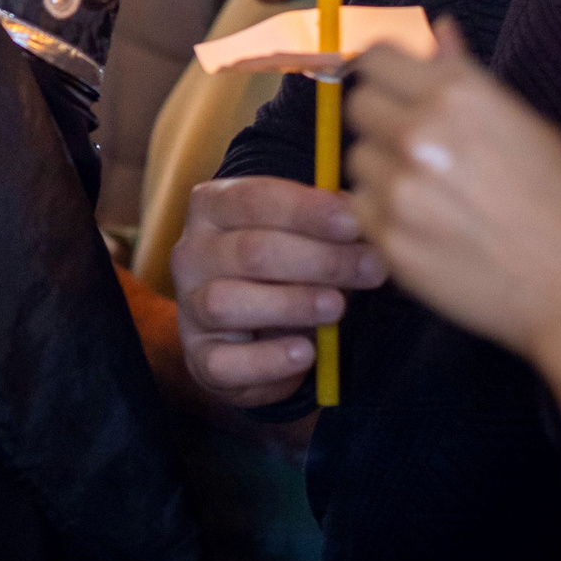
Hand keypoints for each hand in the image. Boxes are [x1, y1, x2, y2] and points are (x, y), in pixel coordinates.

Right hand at [170, 176, 385, 408]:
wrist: (247, 333)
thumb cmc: (282, 269)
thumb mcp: (300, 235)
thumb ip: (326, 220)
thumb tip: (362, 210)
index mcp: (212, 207)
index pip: (253, 199)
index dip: (306, 211)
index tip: (353, 223)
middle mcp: (192, 252)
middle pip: (250, 251)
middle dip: (319, 260)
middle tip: (371, 269)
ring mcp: (190, 306)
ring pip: (227, 302)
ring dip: (291, 304)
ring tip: (336, 307)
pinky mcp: (200, 357)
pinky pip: (226, 362)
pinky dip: (268, 359)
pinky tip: (304, 352)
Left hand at [347, 23, 560, 462]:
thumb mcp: (526, 124)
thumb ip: (467, 76)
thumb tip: (439, 28)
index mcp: (459, 92)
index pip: (378, 57)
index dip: (384, 73)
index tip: (394, 89)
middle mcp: (421, 130)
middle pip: (358, 104)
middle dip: (380, 119)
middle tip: (414, 146)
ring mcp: (400, 186)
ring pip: (356, 158)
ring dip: (381, 169)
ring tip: (429, 192)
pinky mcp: (388, 237)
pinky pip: (359, 208)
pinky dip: (380, 215)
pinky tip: (423, 225)